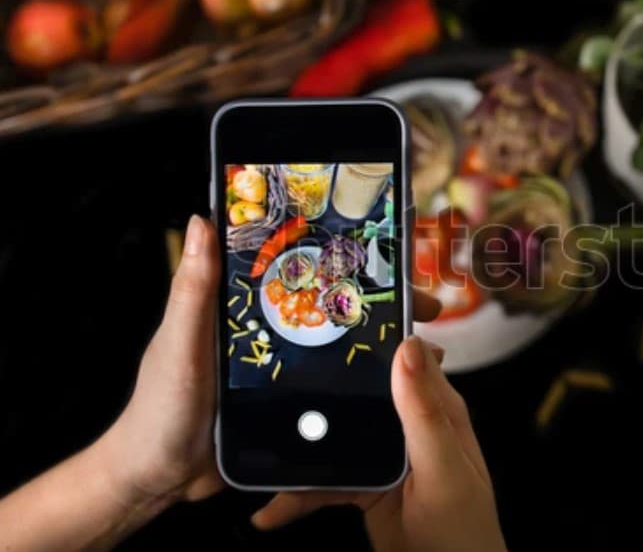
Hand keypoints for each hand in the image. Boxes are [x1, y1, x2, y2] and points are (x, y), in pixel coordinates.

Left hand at [96, 216, 443, 507]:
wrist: (161, 479)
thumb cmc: (158, 409)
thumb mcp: (179, 345)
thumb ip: (194, 291)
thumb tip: (201, 222)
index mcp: (241, 308)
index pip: (298, 269)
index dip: (339, 256)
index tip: (382, 249)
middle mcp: (269, 332)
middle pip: (332, 306)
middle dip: (382, 302)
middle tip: (422, 307)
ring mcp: (284, 368)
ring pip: (340, 346)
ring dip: (383, 344)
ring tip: (426, 346)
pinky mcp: (292, 405)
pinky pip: (335, 387)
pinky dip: (368, 384)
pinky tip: (400, 387)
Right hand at [251, 336, 506, 551]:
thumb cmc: (463, 535)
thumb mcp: (444, 471)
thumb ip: (424, 414)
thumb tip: (407, 346)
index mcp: (437, 410)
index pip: (403, 358)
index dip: (370, 336)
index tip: (324, 321)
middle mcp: (410, 427)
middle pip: (358, 395)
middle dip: (316, 394)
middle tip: (267, 389)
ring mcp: (386, 458)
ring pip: (334, 438)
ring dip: (298, 452)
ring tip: (257, 464)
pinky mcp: (365, 490)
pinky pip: (326, 483)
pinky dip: (298, 496)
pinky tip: (270, 512)